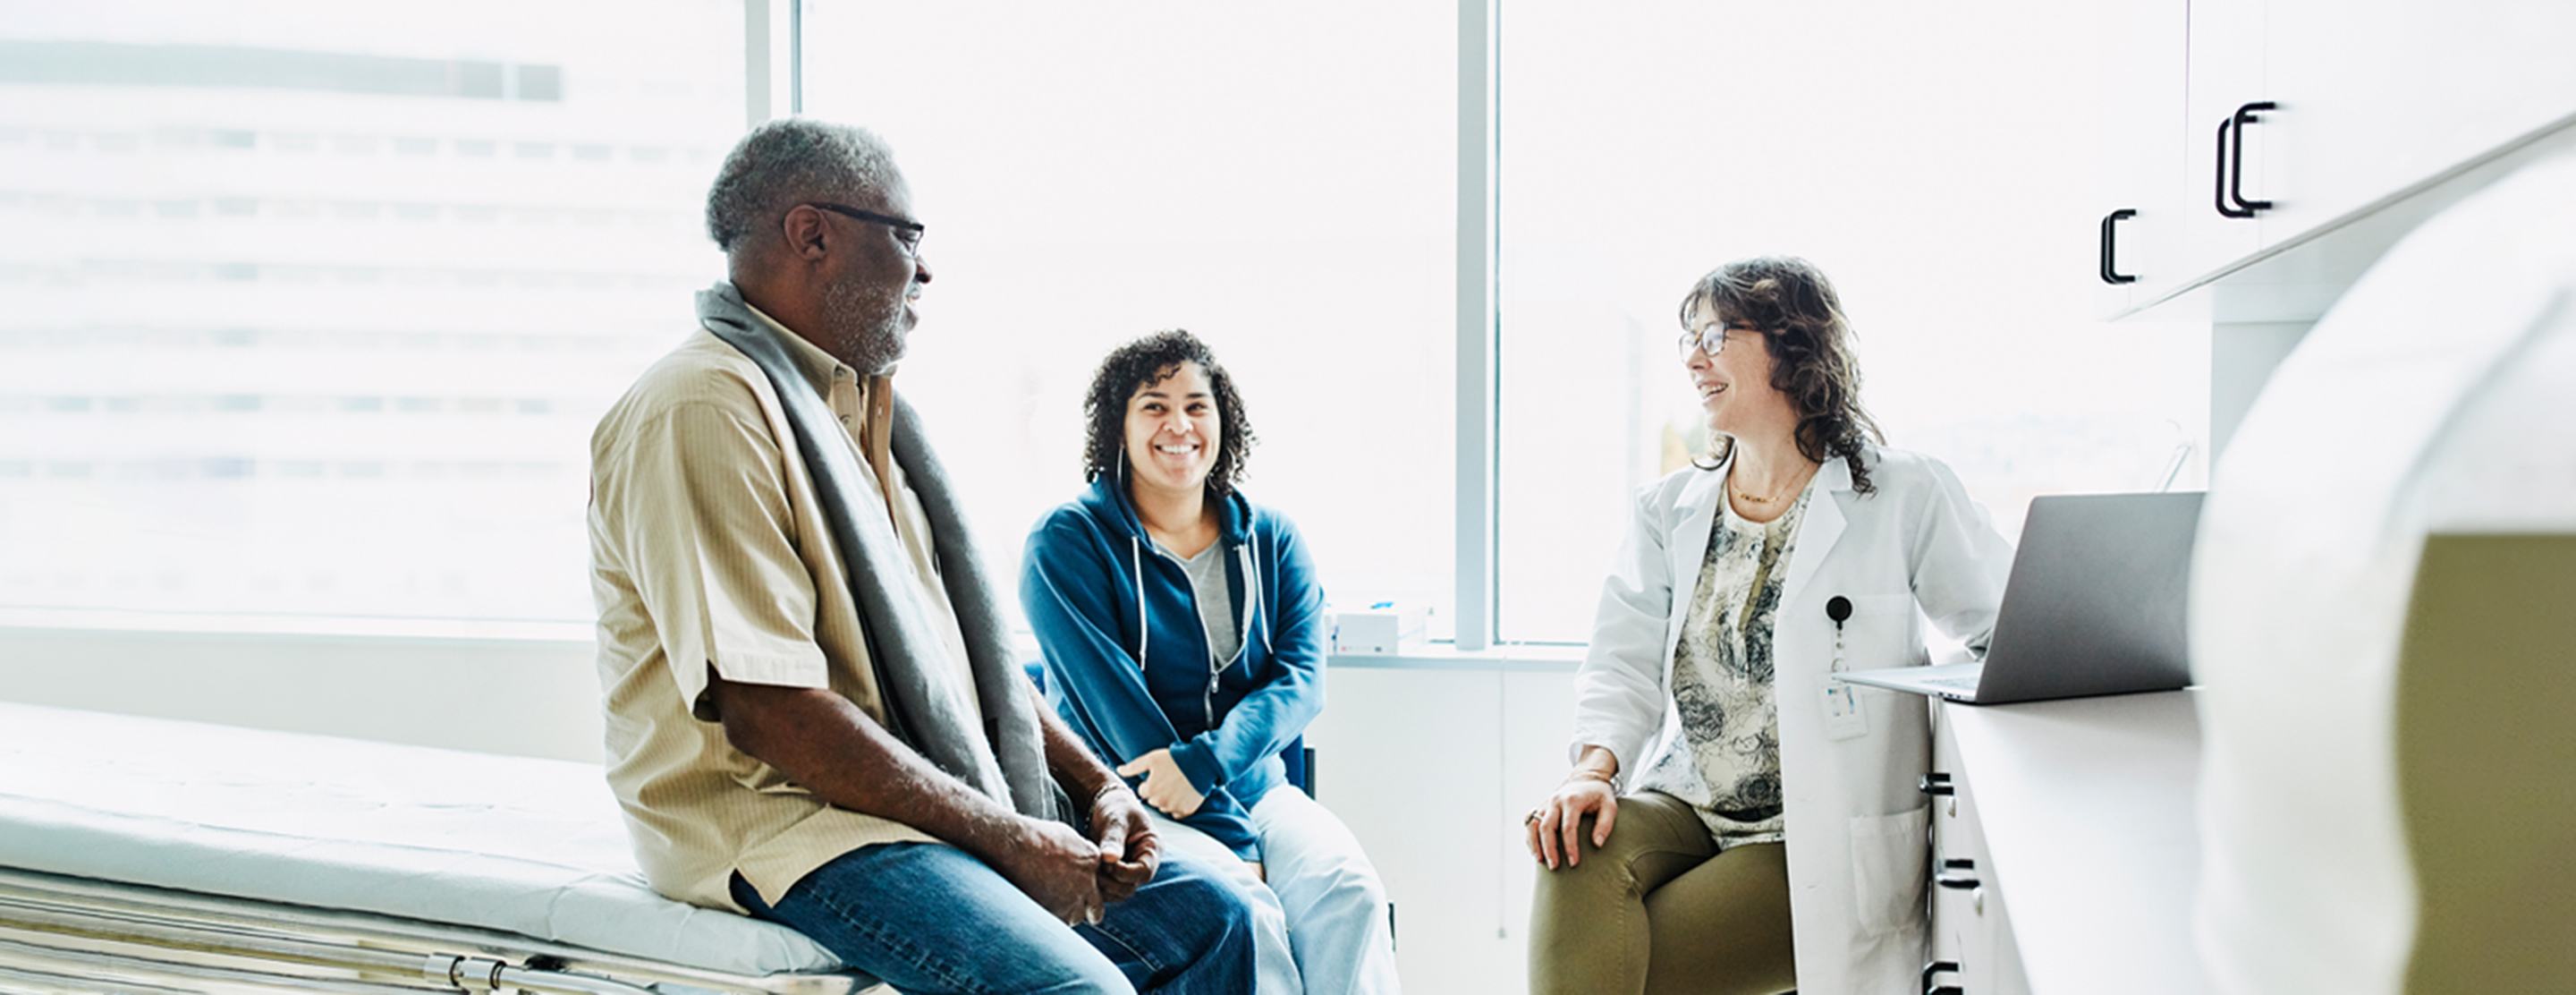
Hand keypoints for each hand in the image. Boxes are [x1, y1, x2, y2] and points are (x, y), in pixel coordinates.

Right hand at [992, 816, 1109, 925]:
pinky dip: (1052, 917)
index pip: (1100, 882)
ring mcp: (1070, 899)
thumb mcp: (1066, 835)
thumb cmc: (1035, 836)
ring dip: (1068, 914)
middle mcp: (1086, 883)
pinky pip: (1059, 922)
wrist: (1014, 845)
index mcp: (1091, 861)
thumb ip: (1080, 850)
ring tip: (1053, 906)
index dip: (1090, 888)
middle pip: (1096, 907)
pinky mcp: (1053, 911)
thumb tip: (1082, 855)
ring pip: (1076, 917)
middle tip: (1079, 911)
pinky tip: (1042, 909)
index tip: (1082, 891)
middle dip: (1089, 910)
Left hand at [1088, 784, 1161, 902]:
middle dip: (1111, 881)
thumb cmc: (1116, 807)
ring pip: (1119, 893)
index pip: (1144, 872)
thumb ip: (1113, 838)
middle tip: (1094, 866)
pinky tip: (1088, 872)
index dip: (1124, 873)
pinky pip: (1109, 890)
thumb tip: (1110, 858)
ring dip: (1103, 887)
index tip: (1105, 862)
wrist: (1108, 805)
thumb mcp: (1116, 819)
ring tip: (1090, 868)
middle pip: (1131, 886)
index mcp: (1152, 848)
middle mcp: (1144, 863)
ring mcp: (1130, 871)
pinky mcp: (1117, 875)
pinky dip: (1098, 887)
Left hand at [1114, 748, 1206, 817]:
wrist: (1201, 763)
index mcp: (1150, 790)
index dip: (1150, 782)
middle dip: (1158, 791)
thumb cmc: (1175, 759)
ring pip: (1165, 806)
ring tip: (1177, 784)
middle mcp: (1160, 802)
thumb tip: (1119, 770)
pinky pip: (1177, 812)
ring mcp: (1174, 808)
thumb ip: (1133, 767)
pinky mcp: (1186, 811)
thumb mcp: (1151, 759)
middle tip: (1169, 778)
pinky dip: (1179, 805)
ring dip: (1168, 799)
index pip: (1143, 791)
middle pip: (1153, 799)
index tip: (1159, 774)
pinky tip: (1183, 793)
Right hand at [1525, 773, 1618, 870]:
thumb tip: (1597, 844)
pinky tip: (1536, 851)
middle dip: (1549, 849)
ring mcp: (1546, 803)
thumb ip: (1605, 824)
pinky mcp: (1541, 807)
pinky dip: (1530, 837)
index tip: (1574, 862)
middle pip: (1546, 827)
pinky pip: (1530, 823)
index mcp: (1572, 800)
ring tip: (1541, 861)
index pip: (1568, 827)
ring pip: (1533, 825)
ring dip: (1535, 844)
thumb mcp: (1610, 806)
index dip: (1570, 846)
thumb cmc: (1599, 795)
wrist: (1586, 778)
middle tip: (1554, 866)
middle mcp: (1555, 801)